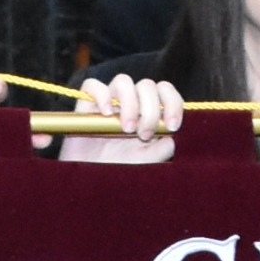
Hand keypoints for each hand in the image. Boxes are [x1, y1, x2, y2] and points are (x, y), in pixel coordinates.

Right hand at [60, 72, 180, 163]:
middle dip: (150, 110)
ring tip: (126, 128)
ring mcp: (110, 100)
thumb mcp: (145, 161)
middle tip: (144, 134)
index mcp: (149, 111)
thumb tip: (172, 137)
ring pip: (123, 81)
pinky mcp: (87, 103)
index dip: (173, 103)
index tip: (172, 126)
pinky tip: (106, 113)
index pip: (165, 92)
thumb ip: (161, 150)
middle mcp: (132, 101)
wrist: (90, 179)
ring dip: (130, 103)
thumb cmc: (119, 167)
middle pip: (147, 85)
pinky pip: (92, 86)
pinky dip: (102, 96)